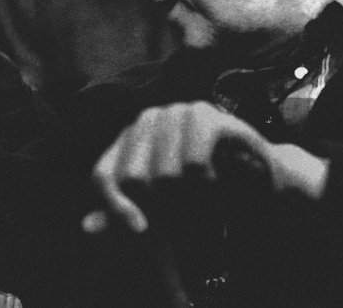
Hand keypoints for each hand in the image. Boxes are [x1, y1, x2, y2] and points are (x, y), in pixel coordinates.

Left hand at [83, 101, 329, 233]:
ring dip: (189, 198)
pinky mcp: (207, 115)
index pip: (103, 175)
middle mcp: (148, 119)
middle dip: (160, 207)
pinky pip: (194, 164)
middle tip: (183, 216)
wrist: (257, 181)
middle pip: (133, 178)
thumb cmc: (202, 193)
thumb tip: (85, 227)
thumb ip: (123, 214)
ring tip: (204, 195)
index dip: (114, 207)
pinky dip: (208, 183)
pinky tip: (218, 180)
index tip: (139, 230)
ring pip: (165, 175)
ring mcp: (177, 111)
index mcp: (128, 137)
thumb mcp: (158, 207)